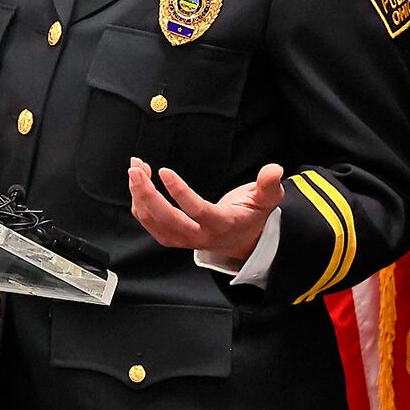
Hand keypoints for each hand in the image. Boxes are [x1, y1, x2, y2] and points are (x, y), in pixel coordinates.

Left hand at [127, 158, 284, 259]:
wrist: (242, 242)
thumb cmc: (252, 216)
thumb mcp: (267, 201)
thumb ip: (269, 186)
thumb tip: (274, 169)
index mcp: (221, 225)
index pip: (197, 211)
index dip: (180, 193)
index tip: (164, 172)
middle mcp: (199, 236)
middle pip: (167, 221)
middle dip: (147, 195)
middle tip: (135, 169)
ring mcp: (183, 239)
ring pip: (154, 222)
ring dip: (139, 196)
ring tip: (136, 168)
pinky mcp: (173, 237)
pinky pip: (150, 222)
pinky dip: (140, 202)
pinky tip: (138, 182)